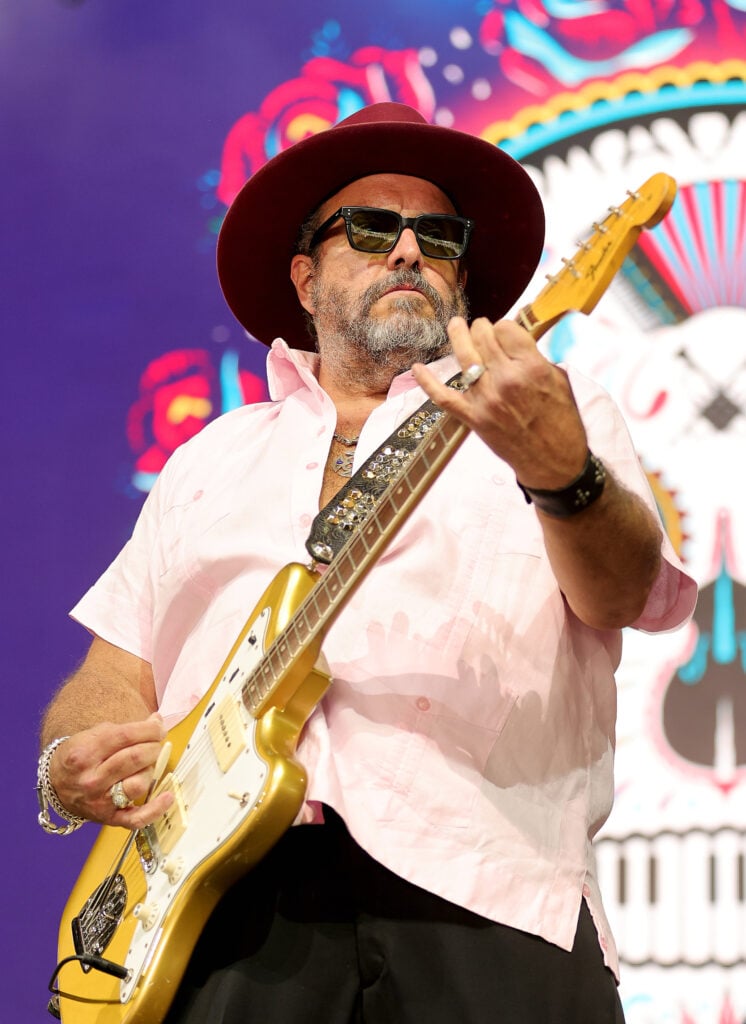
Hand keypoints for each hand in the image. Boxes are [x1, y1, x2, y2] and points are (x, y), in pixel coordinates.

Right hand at [49, 713, 173, 828]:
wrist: (56, 785)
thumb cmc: (81, 757)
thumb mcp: (95, 735)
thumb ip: (126, 729)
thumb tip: (157, 722)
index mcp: (85, 753)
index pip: (126, 736)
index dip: (149, 730)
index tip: (158, 727)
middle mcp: (91, 778)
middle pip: (135, 758)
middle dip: (153, 747)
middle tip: (154, 744)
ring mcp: (99, 801)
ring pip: (138, 784)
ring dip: (151, 770)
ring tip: (148, 764)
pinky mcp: (108, 818)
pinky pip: (136, 818)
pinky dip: (155, 809)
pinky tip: (167, 797)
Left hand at [412, 316, 588, 488]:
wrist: (554, 461)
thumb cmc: (561, 421)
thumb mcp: (559, 381)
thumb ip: (536, 358)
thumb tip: (517, 339)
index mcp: (531, 368)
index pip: (506, 328)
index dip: (504, 327)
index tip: (505, 332)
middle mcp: (507, 380)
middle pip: (483, 337)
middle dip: (482, 329)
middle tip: (483, 330)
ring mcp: (486, 399)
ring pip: (464, 356)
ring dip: (458, 336)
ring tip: (455, 325)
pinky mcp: (473, 417)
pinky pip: (444, 397)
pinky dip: (427, 382)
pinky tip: (416, 368)